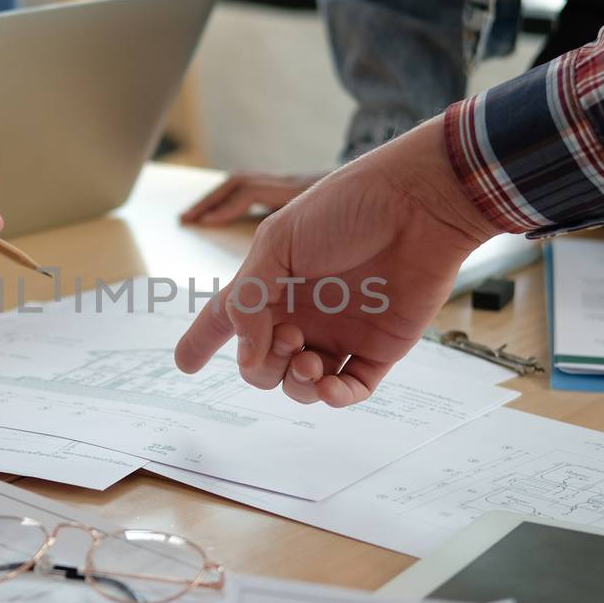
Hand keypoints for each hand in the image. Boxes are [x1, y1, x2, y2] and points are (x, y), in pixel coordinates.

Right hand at [174, 119, 496, 406]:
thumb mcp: (278, 242)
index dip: (202, 340)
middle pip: (262, 364)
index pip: (227, 318)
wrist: (418, 204)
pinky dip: (335, 398)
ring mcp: (340, 332)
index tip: (184, 363)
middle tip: (287, 338)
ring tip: (308, 362)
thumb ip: (250, 299)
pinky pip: (350, 390)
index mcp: (271, 282)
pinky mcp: (379, 348)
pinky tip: (331, 387)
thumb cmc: (347, 208)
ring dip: (296, 385)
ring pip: (301, 385)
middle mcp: (302, 310)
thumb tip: (246, 356)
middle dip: (262, 366)